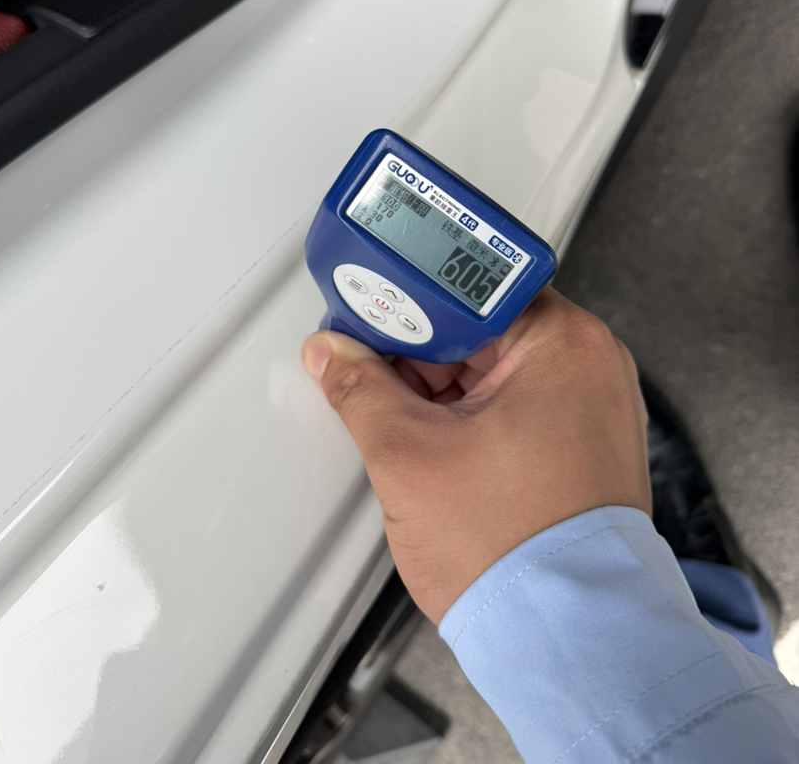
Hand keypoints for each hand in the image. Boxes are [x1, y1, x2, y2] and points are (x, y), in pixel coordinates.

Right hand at [301, 287, 649, 623]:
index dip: (410, 299)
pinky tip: (440, 442)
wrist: (565, 639)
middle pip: (483, 328)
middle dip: (421, 353)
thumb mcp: (409, 455)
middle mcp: (594, 366)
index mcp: (565, 343)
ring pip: (498, 367)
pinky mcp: (587, 445)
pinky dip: (475, 415)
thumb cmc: (514, 553)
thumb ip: (359, 390)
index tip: (371, 307)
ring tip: (407, 420)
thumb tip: (333, 355)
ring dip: (444, 387)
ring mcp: (595, 408)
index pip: (471, 289)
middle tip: (372, 367)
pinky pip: (520, 403)